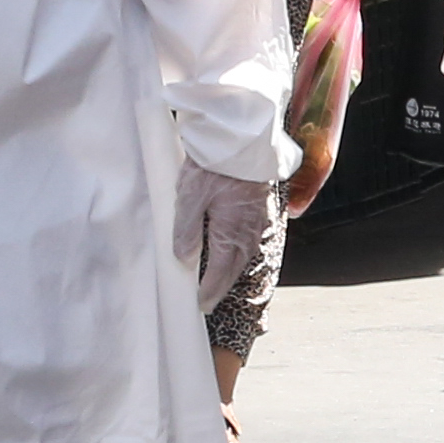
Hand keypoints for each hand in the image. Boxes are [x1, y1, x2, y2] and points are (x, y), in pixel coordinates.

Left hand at [179, 160, 278, 309]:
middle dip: (221, 285)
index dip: (209, 291)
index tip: (200, 305)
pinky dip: (241, 251)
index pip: (221, 273)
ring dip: (232, 269)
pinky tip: (235, 248)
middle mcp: (248, 230)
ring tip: (219, 279)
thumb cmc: (215, 165)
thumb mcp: (190, 196)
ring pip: (245, 253)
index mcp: (231, 232)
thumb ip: (186, 230)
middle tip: (207, 300)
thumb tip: (183, 258)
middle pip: (235, 267)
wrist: (242, 137)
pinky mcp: (259, 207)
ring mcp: (257, 219)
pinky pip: (251, 238)